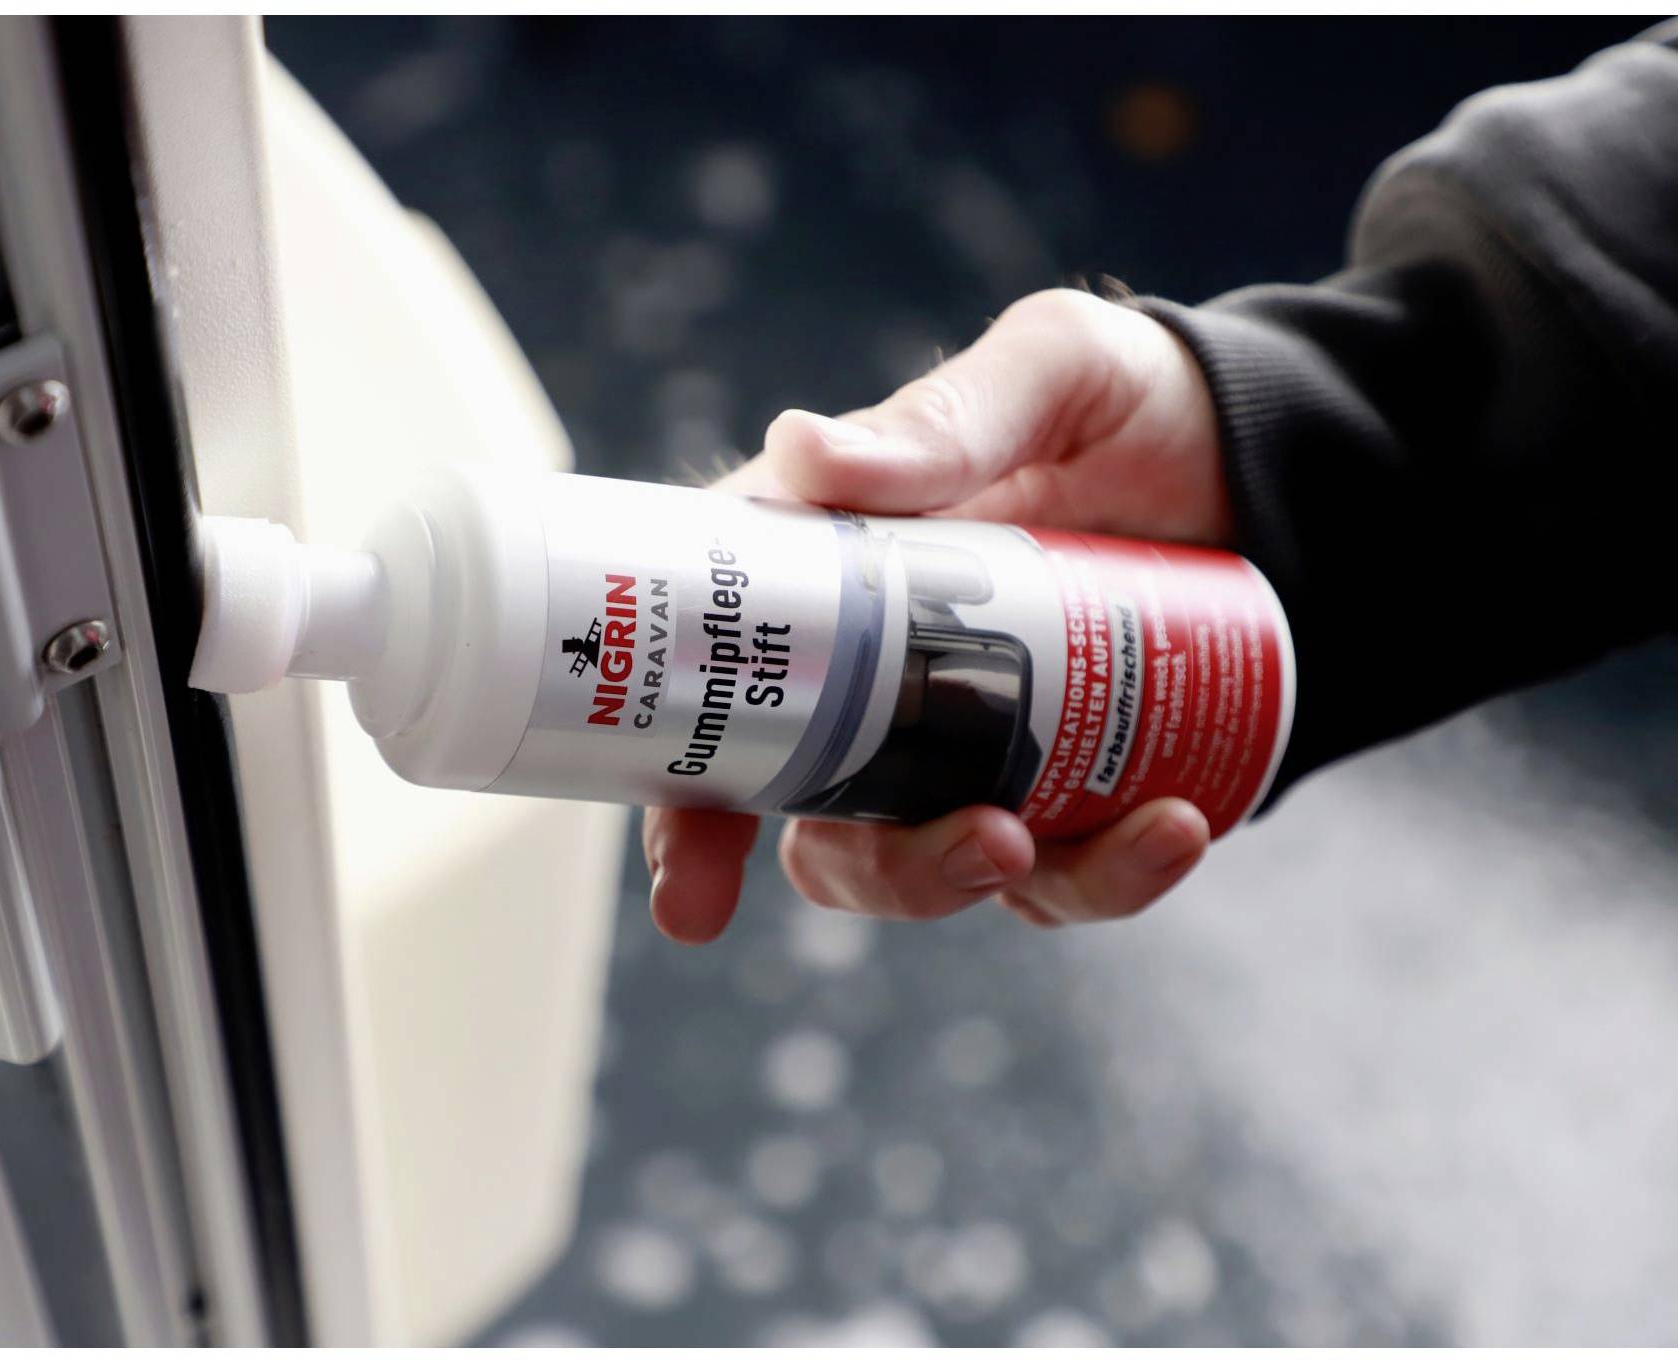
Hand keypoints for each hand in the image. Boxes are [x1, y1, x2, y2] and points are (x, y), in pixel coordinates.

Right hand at [643, 288, 1233, 943]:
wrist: (1271, 462)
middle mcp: (877, 694)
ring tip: (1104, 834)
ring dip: (998, 880)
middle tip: (983, 842)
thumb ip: (942, 420)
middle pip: (824, 831)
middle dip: (886, 873)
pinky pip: (1065, 878)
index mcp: (825, 591)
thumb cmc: (1128, 400)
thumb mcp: (1048, 373)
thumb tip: (804, 451)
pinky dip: (1116, 874)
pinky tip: (1179, 825)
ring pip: (934, 872)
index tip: (694, 887)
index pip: (721, 713)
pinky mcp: (1065, 797)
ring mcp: (968, 756)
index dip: (685, 814)